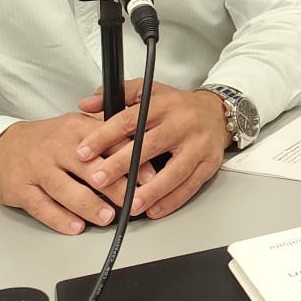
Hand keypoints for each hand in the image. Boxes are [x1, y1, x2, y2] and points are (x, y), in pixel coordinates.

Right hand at [0, 114, 154, 234]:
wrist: (2, 147)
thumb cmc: (48, 141)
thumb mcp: (77, 129)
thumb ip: (108, 139)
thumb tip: (145, 155)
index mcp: (76, 129)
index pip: (108, 142)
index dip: (130, 160)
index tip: (149, 177)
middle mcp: (56, 147)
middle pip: (89, 167)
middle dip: (114, 185)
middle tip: (133, 200)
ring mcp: (37, 168)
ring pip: (65, 188)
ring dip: (88, 205)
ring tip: (107, 217)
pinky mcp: (20, 189)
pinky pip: (41, 206)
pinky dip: (59, 218)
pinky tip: (75, 226)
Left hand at [75, 80, 229, 219]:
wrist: (218, 112)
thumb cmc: (178, 106)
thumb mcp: (150, 91)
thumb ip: (119, 95)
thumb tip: (86, 104)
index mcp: (163, 104)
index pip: (129, 120)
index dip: (104, 137)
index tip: (83, 152)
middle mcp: (182, 123)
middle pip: (149, 145)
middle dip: (122, 165)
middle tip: (99, 180)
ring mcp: (198, 144)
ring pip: (174, 170)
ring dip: (151, 190)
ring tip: (130, 204)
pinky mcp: (210, 162)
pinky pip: (191, 185)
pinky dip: (172, 200)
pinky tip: (154, 209)